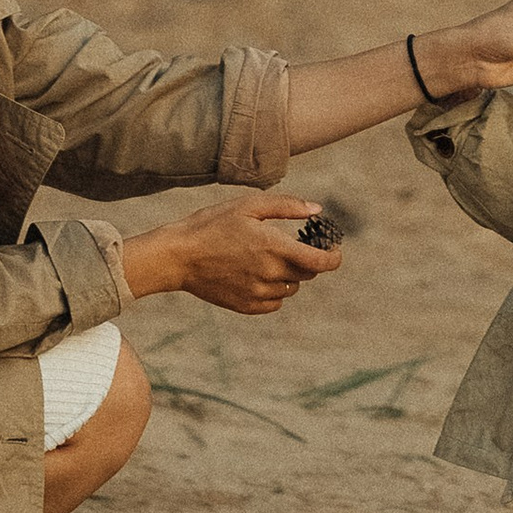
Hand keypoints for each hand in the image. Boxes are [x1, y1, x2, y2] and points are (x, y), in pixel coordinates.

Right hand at [127, 192, 343, 316]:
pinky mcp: (246, 307)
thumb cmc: (213, 224)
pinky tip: (258, 274)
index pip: (320, 263)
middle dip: (306, 260)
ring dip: (289, 275)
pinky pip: (274, 303)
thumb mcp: (250, 205)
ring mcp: (258, 294)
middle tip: (293, 245)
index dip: (334, 258)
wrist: (178, 256)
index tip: (334, 250)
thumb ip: (287, 206)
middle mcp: (270, 274)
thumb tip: (317, 210)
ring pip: (290, 289)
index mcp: (274, 248)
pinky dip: (274, 291)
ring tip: (268, 257)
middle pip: (306, 275)